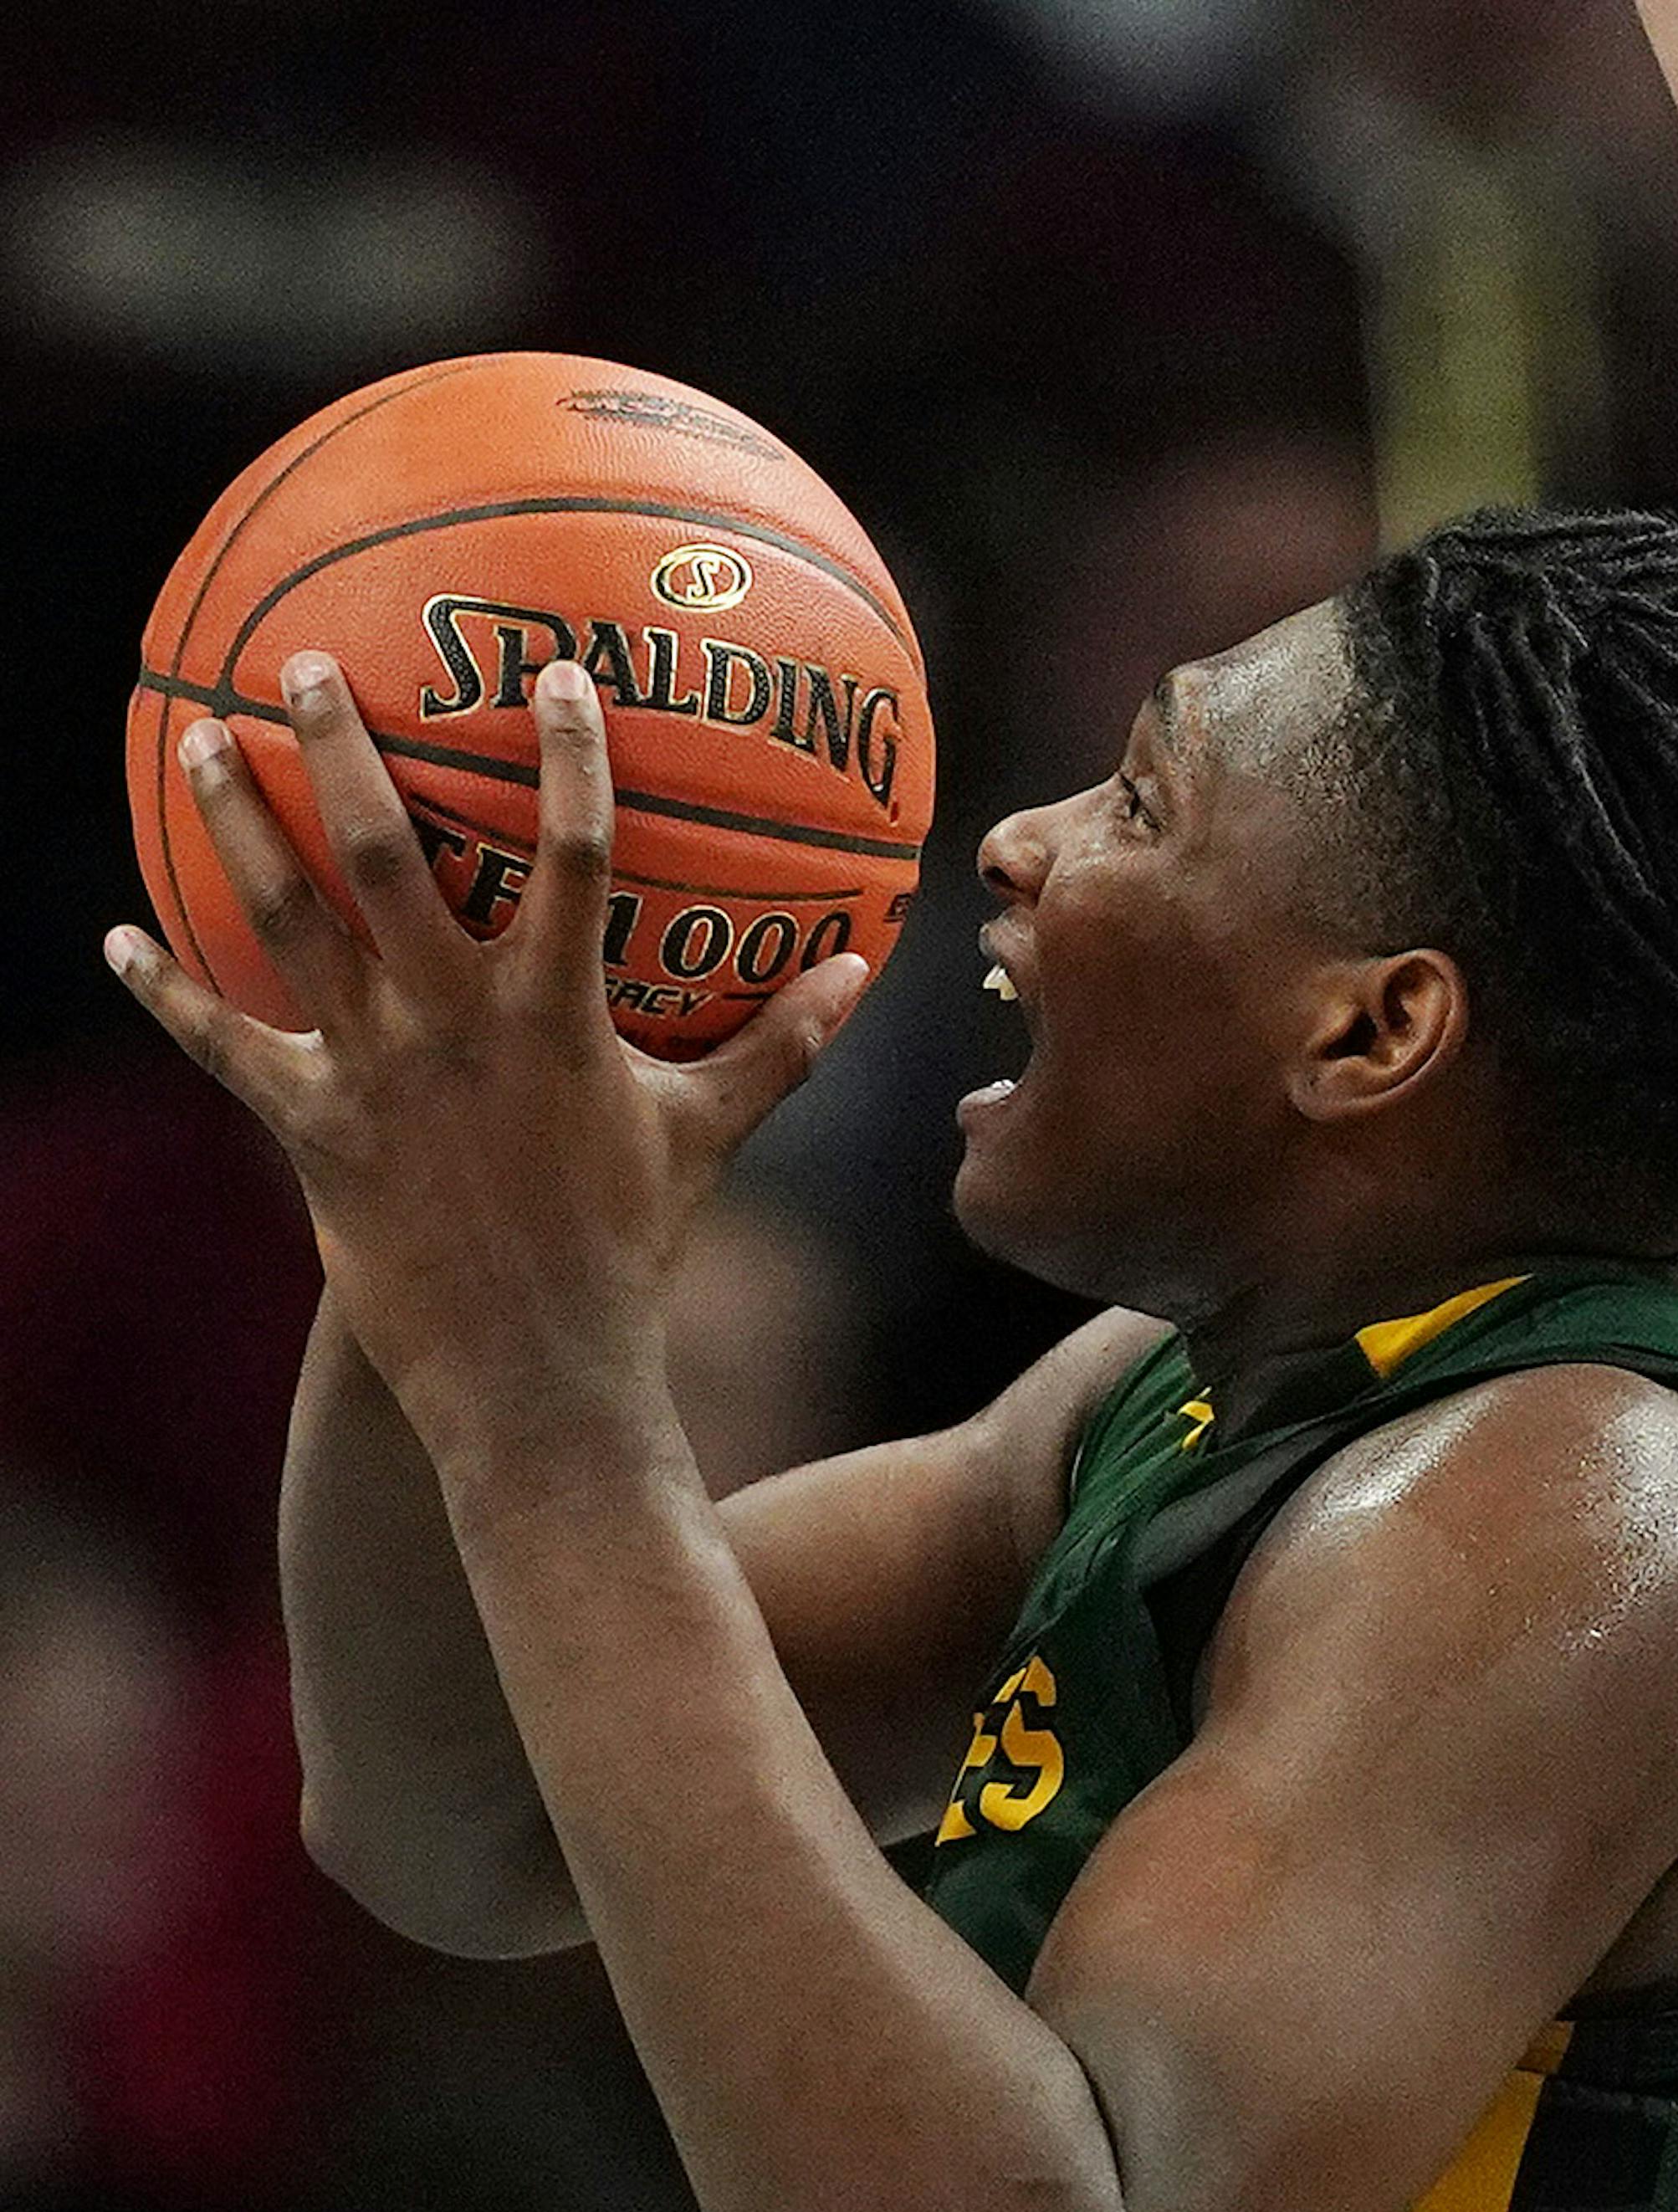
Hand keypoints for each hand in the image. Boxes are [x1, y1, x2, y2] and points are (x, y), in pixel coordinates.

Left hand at [105, 654, 868, 1463]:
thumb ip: (778, 1047)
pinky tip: (115, 941)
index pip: (576, 854)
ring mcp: (375, 1075)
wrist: (535, 1378)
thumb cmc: (625, 1255)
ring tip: (196, 744)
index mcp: (557, 1017)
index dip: (569, 755)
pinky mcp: (312, 1132)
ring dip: (239, 825)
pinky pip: (222, 1047)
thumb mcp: (706, 1139)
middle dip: (341, 748)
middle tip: (305, 664)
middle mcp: (454, 1027)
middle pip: (389, 854)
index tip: (555, 669)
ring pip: (290, 924)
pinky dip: (166, 992)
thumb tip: (860, 969)